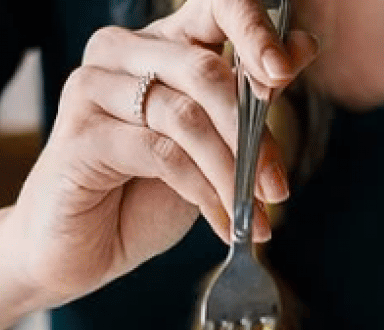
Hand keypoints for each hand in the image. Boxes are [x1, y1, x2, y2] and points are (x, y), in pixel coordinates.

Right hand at [2, 0, 318, 306]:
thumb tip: (304, 48)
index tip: (285, 74)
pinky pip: (161, 154)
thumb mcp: (213, 145)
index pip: (216, 7)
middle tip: (278, 186)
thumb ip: (250, 98)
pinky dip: (203, 192)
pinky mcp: (80, 134)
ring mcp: (93, 88)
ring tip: (256, 212)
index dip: (256, 31)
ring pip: (186, 117)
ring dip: (232, 172)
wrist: (79, 250)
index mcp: (162, 43)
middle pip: (206, 70)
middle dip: (253, 134)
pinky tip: (223, 222)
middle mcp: (122, 52)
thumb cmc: (144, 194)